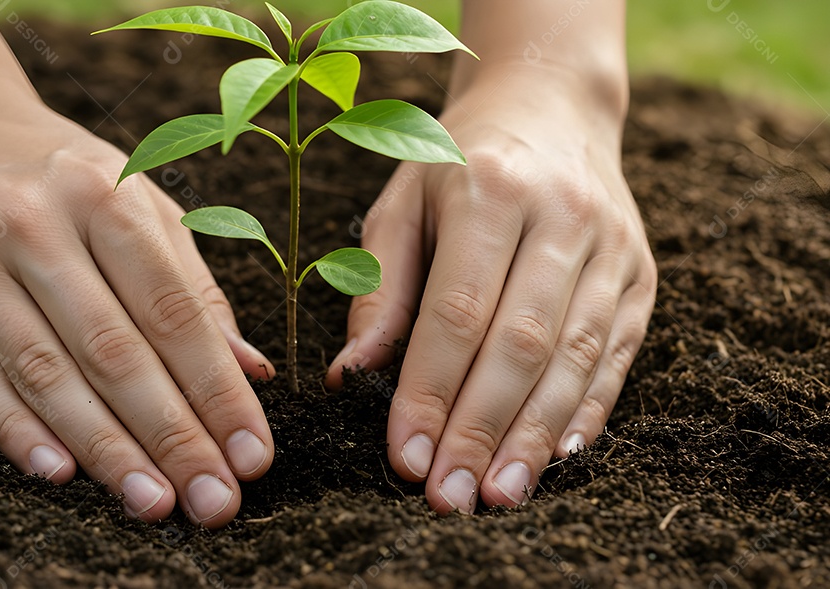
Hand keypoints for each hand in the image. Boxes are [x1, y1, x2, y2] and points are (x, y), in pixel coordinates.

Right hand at [0, 77, 272, 525]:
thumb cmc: (64, 179)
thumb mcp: (140, 204)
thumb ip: (195, 287)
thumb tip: (251, 371)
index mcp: (104, 194)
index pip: (174, 311)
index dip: (217, 390)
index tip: (252, 454)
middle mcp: (33, 224)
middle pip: (114, 351)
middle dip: (172, 436)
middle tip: (214, 500)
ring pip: (47, 375)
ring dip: (106, 450)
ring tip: (154, 503)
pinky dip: (19, 432)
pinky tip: (63, 475)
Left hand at [326, 65, 655, 512]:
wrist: (552, 106)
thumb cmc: (459, 162)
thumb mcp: (402, 204)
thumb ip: (380, 289)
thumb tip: (349, 375)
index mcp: (490, 189)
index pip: (457, 311)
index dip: (430, 391)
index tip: (405, 457)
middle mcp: (562, 216)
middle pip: (521, 343)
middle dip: (480, 428)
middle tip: (449, 496)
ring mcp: (613, 247)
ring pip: (575, 358)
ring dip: (534, 436)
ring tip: (498, 495)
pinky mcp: (641, 275)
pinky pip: (615, 356)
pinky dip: (586, 413)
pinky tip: (555, 460)